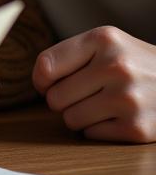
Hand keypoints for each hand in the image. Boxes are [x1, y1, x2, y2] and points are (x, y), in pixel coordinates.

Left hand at [33, 27, 155, 142]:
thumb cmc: (133, 63)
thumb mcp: (105, 44)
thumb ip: (67, 56)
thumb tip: (38, 83)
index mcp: (103, 40)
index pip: (45, 67)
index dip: (41, 81)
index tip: (50, 84)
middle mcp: (117, 67)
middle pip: (54, 98)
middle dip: (63, 100)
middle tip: (86, 94)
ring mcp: (128, 99)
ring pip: (70, 119)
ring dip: (80, 116)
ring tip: (103, 104)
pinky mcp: (137, 128)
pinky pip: (91, 134)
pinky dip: (99, 129)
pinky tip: (119, 116)